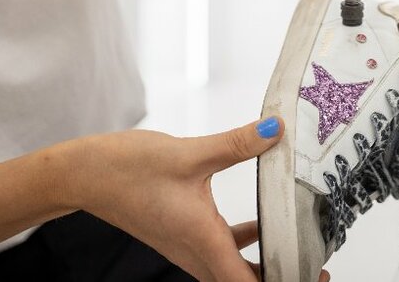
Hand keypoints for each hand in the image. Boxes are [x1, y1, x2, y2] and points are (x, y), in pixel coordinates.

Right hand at [56, 119, 329, 281]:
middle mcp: (197, 254)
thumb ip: (237, 143)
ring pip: (235, 269)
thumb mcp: (189, 153)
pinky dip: (246, 243)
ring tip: (297, 245)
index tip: (313, 272)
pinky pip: (222, 251)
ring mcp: (188, 247)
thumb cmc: (125, 169)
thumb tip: (276, 130)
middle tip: (314, 262)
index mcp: (204, 242)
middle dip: (282, 275)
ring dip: (266, 264)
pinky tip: (260, 218)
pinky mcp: (182, 234)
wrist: (83, 175)